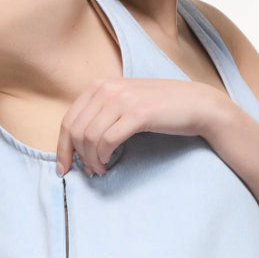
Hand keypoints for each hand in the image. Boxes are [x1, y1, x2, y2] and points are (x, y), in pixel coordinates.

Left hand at [56, 77, 222, 176]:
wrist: (196, 104)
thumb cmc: (161, 109)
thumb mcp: (126, 103)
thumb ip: (103, 114)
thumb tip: (80, 141)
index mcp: (100, 85)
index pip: (68, 120)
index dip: (62, 148)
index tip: (64, 168)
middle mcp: (107, 88)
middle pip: (75, 131)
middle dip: (77, 157)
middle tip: (89, 172)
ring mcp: (122, 99)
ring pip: (90, 137)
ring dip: (92, 160)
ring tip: (101, 170)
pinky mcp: (137, 113)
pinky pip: (108, 140)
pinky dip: (104, 157)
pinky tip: (109, 164)